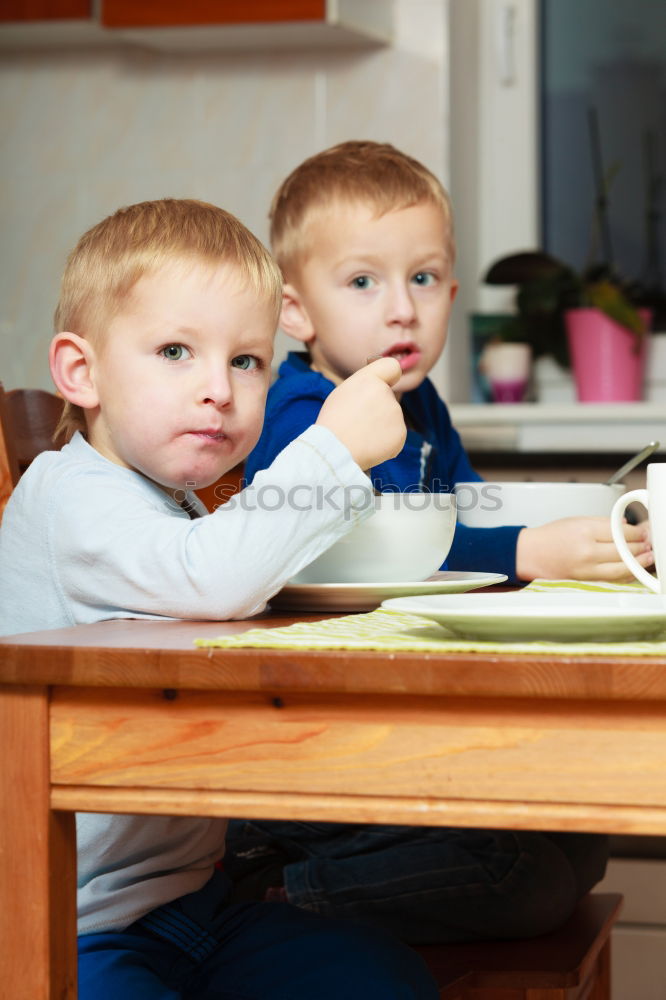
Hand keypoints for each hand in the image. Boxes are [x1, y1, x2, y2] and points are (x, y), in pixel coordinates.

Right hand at [316, 357, 406, 470]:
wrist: (334, 451)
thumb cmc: (334, 423)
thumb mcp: (343, 393)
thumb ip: (365, 386)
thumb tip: (383, 386)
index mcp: (369, 379)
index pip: (391, 367)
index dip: (388, 376)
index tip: (384, 384)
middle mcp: (386, 393)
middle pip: (388, 398)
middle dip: (377, 408)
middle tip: (357, 421)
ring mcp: (395, 414)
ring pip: (391, 418)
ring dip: (380, 426)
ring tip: (361, 435)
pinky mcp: (400, 434)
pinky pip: (395, 435)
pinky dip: (385, 442)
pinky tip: (369, 445)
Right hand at [515, 516, 653, 581]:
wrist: (530, 554)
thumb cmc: (550, 537)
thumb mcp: (576, 521)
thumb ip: (603, 523)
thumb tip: (626, 527)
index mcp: (585, 531)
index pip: (621, 532)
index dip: (637, 532)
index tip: (642, 532)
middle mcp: (587, 551)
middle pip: (625, 549)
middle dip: (641, 546)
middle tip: (648, 543)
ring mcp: (587, 569)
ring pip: (622, 568)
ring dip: (639, 563)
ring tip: (647, 557)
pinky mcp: (586, 581)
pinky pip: (612, 579)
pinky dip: (626, 575)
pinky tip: (633, 569)